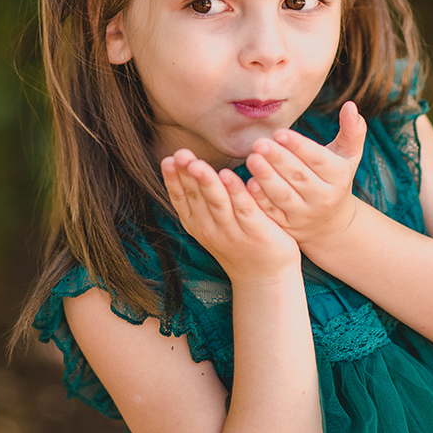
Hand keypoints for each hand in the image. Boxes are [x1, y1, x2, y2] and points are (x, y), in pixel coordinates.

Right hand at [161, 149, 300, 284]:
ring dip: (206, 182)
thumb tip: (190, 165)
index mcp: (197, 224)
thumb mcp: (212, 223)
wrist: (264, 277)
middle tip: (180, 154)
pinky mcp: (256, 231)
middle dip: (187, 174)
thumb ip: (202, 199)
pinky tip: (228, 176)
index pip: (181, 199)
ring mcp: (233, 231)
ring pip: (217, 202)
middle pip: (196, 197)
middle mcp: (211, 229)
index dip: (173, 180)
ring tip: (197, 164)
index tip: (168, 159)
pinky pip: (244, 208)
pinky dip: (235, 192)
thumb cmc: (238, 243)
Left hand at [245, 101, 366, 245]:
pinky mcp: (287, 226)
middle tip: (259, 143)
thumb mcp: (348, 156)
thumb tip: (351, 105)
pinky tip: (247, 184)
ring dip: (266, 178)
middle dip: (278, 159)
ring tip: (251, 158)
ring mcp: (304, 214)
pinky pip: (271, 213)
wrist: (330, 223)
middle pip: (299, 177)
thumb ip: (352, 131)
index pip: (318, 160)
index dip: (299, 147)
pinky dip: (259, 200)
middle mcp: (324, 198)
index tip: (280, 133)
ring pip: (283, 195)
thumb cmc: (335, 178)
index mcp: (338, 177)